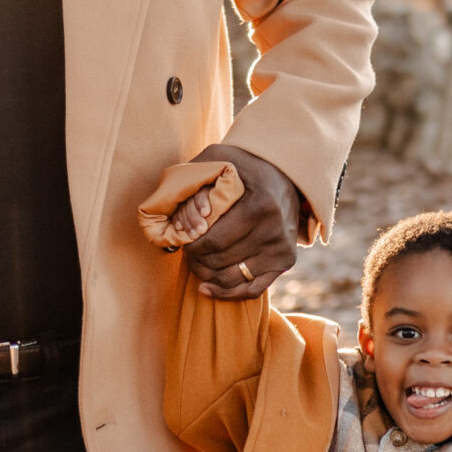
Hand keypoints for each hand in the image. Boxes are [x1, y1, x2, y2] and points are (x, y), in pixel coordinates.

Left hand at [181, 146, 303, 300]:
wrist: (286, 175)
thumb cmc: (245, 167)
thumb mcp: (219, 158)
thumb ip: (194, 172)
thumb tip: (165, 198)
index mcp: (260, 206)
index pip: (214, 241)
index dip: (191, 246)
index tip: (183, 240)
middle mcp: (274, 231)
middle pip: (221, 261)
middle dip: (196, 261)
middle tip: (187, 253)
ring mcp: (282, 249)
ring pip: (233, 278)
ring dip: (208, 276)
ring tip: (196, 266)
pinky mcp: (285, 262)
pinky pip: (253, 289)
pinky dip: (228, 294)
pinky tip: (208, 288)